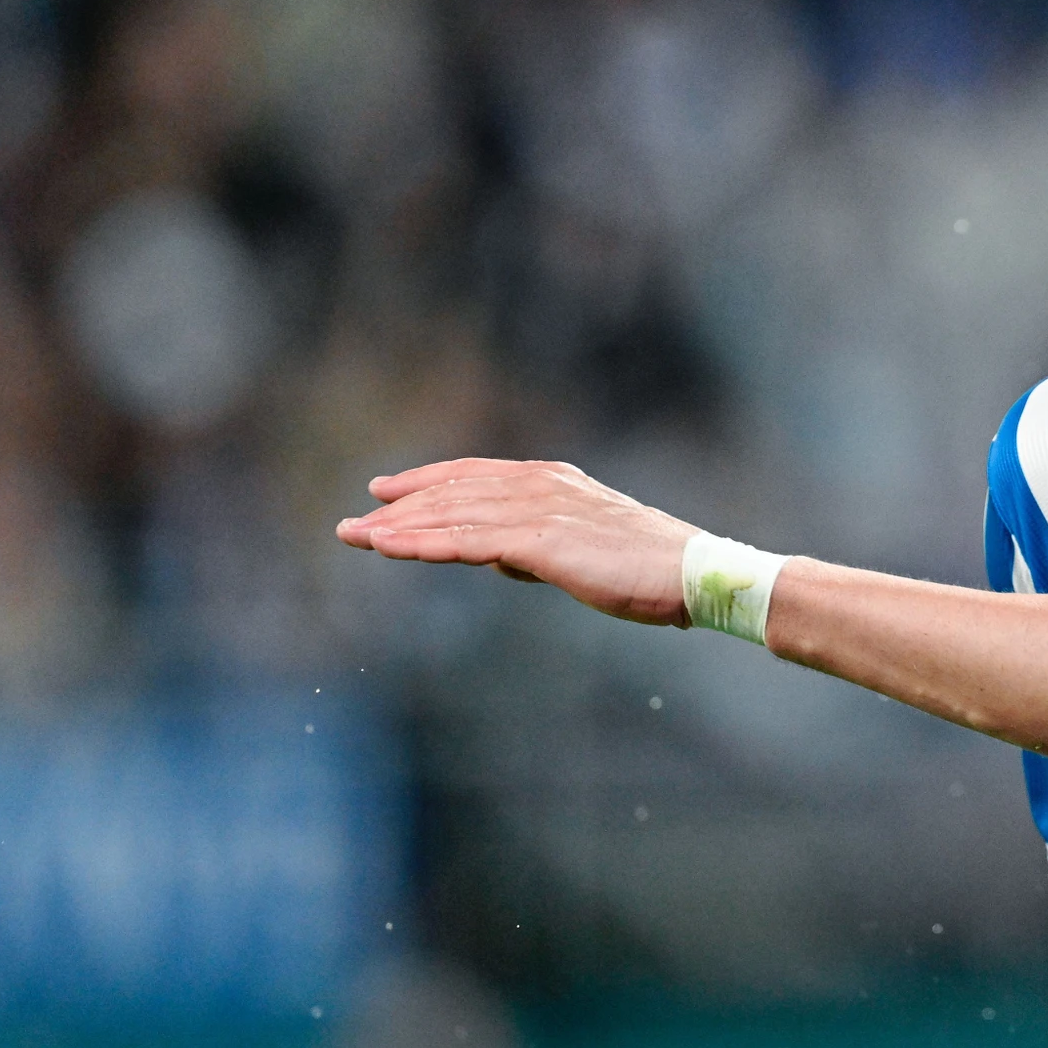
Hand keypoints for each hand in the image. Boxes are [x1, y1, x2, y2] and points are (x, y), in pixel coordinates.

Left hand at [335, 459, 699, 626]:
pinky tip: (388, 548)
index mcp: (556, 480)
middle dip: (400, 507)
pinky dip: (422, 543)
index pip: (476, 474)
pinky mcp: (539, 541)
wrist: (696, 574)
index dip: (428, 482)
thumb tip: (504, 560)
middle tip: (351, 523)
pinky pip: (465, 541)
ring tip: (354, 537)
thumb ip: (542, 546)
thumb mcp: (589, 549)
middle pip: (454, 491)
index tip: (387, 493)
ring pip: (452, 514)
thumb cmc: (653, 569)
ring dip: (399, 527)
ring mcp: (540, 510)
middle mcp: (542, 485)